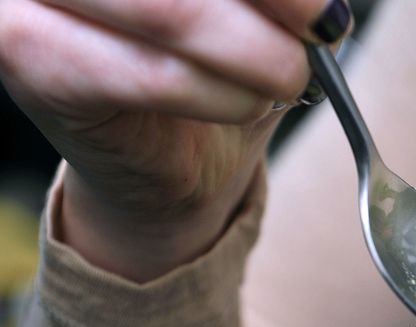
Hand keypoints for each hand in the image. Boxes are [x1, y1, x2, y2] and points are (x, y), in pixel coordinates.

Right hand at [0, 0, 351, 280]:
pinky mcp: (29, 57)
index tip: (327, 10)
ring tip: (289, 77)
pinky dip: (223, 95)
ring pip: (169, 10)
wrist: (164, 161)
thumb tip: (321, 2)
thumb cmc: (208, 64)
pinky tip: (248, 104)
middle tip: (324, 29)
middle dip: (274, 2)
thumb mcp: (250, 7)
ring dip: (254, 54)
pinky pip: (151, 73)